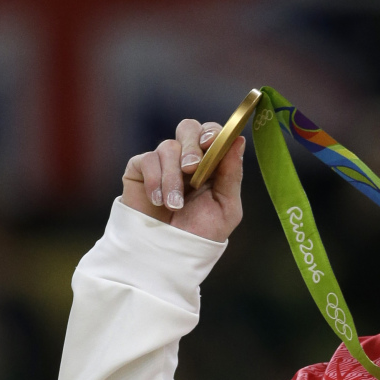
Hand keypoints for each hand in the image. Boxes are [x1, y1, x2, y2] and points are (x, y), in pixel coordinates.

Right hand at [122, 119, 245, 242]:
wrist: (170, 252)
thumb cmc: (201, 232)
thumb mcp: (226, 206)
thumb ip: (232, 174)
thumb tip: (238, 140)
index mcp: (213, 164)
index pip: (213, 133)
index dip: (212, 132)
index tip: (209, 144)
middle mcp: (188, 158)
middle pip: (189, 127)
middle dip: (191, 145)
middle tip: (192, 169)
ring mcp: (164, 162)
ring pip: (168, 147)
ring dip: (173, 178)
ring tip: (175, 205)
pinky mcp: (140, 169)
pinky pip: (147, 160)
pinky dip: (154, 181)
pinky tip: (159, 201)